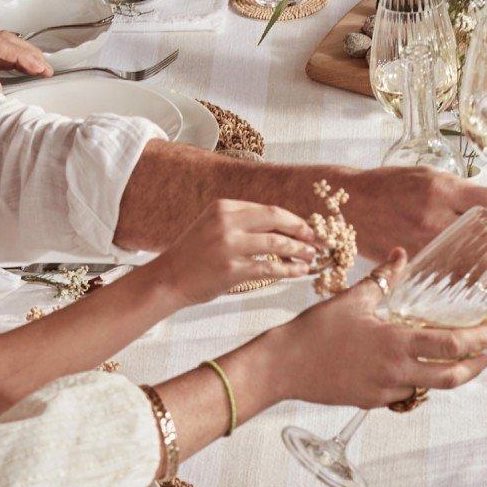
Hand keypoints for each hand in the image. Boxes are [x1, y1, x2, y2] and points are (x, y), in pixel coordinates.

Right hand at [138, 199, 320, 303]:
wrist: (169, 278)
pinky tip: (299, 273)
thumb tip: (282, 229)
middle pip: (276, 219)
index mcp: (223, 207)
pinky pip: (269, 267)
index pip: (268, 209)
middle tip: (318, 241)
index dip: (293, 219)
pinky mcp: (231, 269)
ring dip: (299, 251)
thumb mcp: (213, 226)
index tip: (308, 229)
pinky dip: (289, 270)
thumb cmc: (194, 256)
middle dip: (302, 230)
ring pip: (276, 243)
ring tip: (311, 258)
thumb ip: (242, 223)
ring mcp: (228, 245)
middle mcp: (226, 222)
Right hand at [264, 276, 486, 407]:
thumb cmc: (316, 329)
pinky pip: (403, 395)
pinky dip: (415, 384)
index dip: (480, 340)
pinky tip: (414, 371)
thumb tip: (402, 254)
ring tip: (456, 363)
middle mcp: (396, 371)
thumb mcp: (354, 298)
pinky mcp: (370, 402)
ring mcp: (384, 391)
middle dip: (475, 366)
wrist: (284, 365)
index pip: (451, 345)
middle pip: (451, 377)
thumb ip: (384, 276)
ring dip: (447, 377)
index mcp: (396, 343)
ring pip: (429, 389)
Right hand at [338, 166, 486, 262]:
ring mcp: (427, 247)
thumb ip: (461, 192)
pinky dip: (475, 276)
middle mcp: (437, 219)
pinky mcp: (416, 267)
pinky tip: (483, 273)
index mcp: (443, 190)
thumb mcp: (427, 176)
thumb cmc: (387, 186)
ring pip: (480, 262)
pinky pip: (455, 277)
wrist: (345, 206)